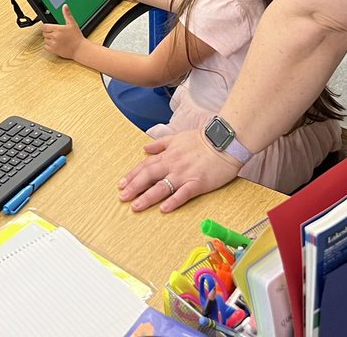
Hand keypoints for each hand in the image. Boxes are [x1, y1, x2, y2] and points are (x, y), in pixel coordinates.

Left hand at [41, 5, 85, 59]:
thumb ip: (67, 14)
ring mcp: (53, 44)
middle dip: (48, 32)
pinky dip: (48, 46)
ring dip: (48, 39)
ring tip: (56, 39)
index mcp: (58, 29)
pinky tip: (55, 44)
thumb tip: (65, 6)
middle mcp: (55, 36)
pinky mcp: (53, 50)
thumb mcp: (72, 23)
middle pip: (44, 33)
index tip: (50, 28)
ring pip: (45, 40)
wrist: (79, 49)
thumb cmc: (76, 37)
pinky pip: (45, 47)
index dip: (47, 27)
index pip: (45, 26)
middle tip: (55, 33)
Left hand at [117, 128, 242, 211]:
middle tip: (122, 198)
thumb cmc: (202, 139)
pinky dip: (173, 201)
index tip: (121, 184)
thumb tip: (145, 148)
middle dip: (133, 187)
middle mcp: (172, 164)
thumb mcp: (177, 137)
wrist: (224, 142)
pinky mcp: (198, 183)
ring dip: (147, 197)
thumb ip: (160, 143)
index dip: (132, 175)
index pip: (145, 165)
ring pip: (162, 187)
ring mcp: (184, 174)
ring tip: (135, 206)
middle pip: (148, 176)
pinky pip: (183, 194)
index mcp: (168, 154)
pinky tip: (163, 209)